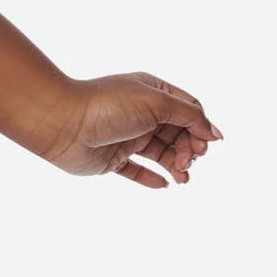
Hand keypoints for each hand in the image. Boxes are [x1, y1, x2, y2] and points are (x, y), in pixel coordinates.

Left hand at [33, 72, 221, 186]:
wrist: (62, 123)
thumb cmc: (108, 106)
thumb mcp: (157, 103)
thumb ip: (189, 116)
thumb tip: (214, 133)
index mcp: (153, 92)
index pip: (188, 109)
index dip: (201, 127)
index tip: (207, 145)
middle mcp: (141, 113)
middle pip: (178, 133)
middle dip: (189, 148)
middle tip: (188, 161)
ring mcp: (126, 136)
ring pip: (160, 153)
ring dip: (176, 165)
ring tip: (183, 178)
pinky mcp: (111, 158)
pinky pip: (136, 170)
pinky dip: (152, 178)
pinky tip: (165, 184)